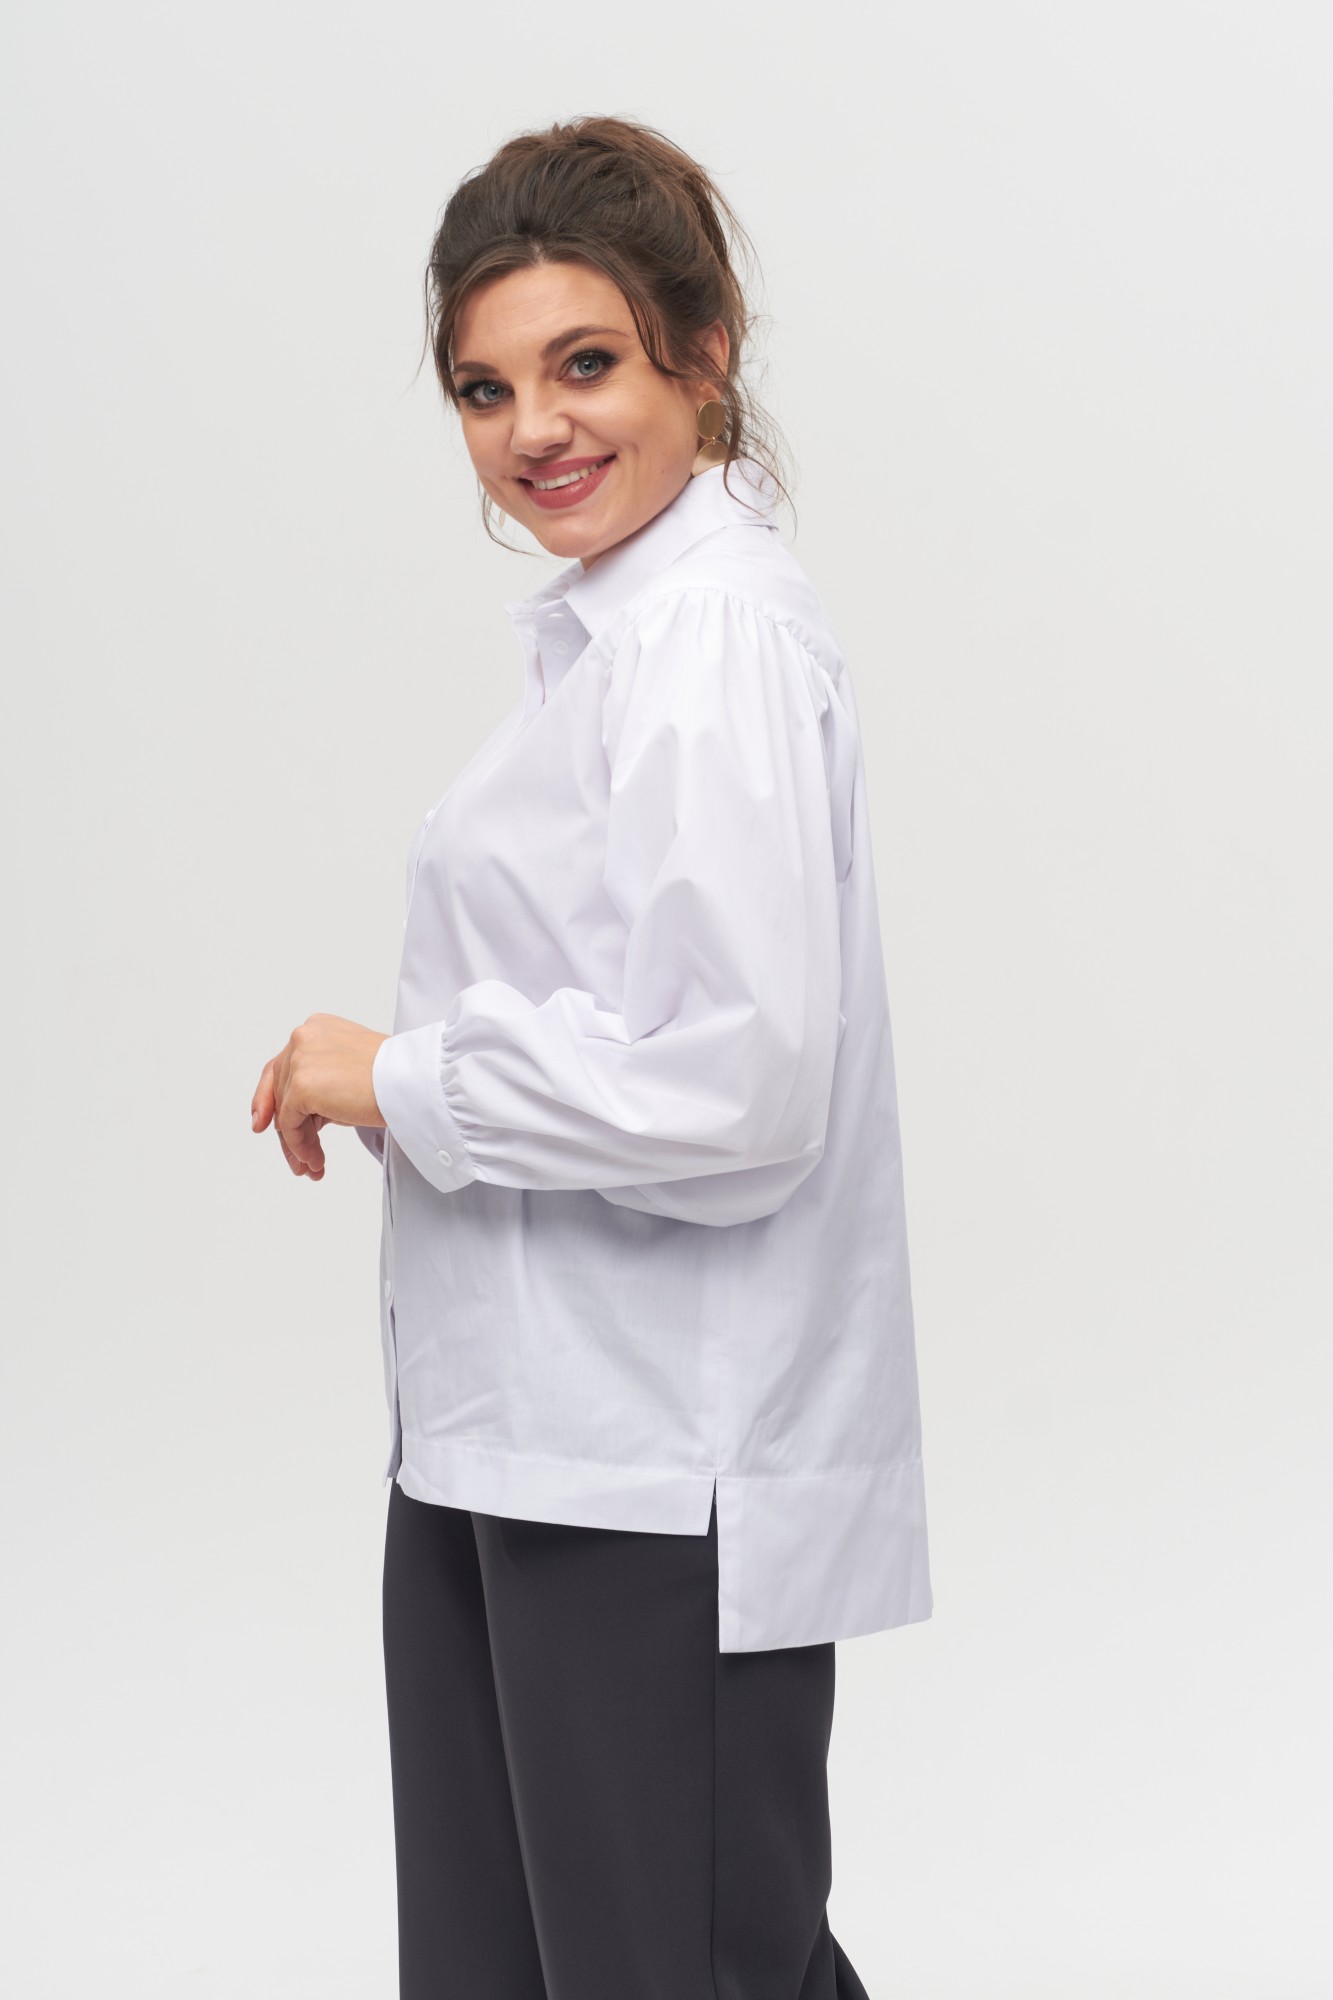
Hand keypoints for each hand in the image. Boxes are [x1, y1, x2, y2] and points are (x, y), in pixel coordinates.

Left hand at [252, 1013, 387, 1179]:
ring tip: (314, 1166)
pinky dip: (300, 1146)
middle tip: (301, 1159)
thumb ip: (320, 1083)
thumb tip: (299, 1116)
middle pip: (280, 1091)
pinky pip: (289, 1124)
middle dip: (291, 1130)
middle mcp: (303, 1038)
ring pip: (285, 1111)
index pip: (282, 1066)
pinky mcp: (302, 1085)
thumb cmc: (398, 1076)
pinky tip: (316, 1161)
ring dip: (298, 1144)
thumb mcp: (349, 1072)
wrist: (415, 1081)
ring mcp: (300, 1060)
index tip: (264, 1123)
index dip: (269, 1098)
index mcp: (317, 1029)